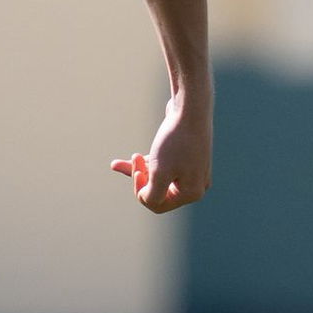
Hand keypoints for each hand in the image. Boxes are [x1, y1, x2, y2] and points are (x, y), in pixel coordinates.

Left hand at [112, 99, 211, 214]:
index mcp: (192, 192)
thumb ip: (152, 194)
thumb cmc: (176, 142)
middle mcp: (195, 184)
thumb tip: (146, 201)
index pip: (158, 204)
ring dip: (137, 171)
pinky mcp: (184, 156)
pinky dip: (144, 163)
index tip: (136, 172)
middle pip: (157, 191)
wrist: (190, 107)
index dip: (141, 192)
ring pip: (157, 177)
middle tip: (134, 158)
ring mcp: (191, 170)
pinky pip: (161, 165)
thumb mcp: (160, 172)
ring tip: (118, 163)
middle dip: (140, 179)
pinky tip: (121, 161)